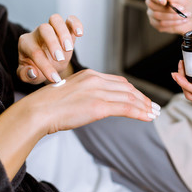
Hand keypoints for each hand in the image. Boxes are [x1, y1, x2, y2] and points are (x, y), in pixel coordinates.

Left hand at [17, 14, 82, 83]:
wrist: (47, 63)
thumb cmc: (35, 69)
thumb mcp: (26, 75)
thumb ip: (26, 75)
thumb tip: (32, 72)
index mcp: (25, 43)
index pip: (35, 52)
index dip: (45, 67)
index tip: (54, 79)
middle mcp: (38, 32)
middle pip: (44, 29)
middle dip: (53, 44)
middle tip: (60, 59)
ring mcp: (52, 28)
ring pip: (56, 19)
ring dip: (63, 33)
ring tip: (69, 48)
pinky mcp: (66, 28)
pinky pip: (70, 19)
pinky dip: (76, 24)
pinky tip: (79, 34)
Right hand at [20, 69, 159, 134]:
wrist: (38, 110)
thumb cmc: (49, 105)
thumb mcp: (70, 93)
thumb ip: (85, 95)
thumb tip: (95, 104)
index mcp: (89, 75)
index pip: (118, 81)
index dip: (132, 90)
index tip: (140, 98)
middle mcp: (95, 79)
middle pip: (127, 88)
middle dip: (142, 97)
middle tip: (153, 106)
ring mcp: (97, 92)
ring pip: (129, 97)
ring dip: (144, 105)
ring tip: (154, 112)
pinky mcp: (98, 106)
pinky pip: (125, 108)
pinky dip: (140, 112)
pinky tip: (148, 116)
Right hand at [145, 0, 191, 34]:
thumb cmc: (186, 4)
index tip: (164, 2)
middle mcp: (151, 2)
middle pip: (153, 5)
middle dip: (170, 8)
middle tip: (183, 9)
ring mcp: (152, 14)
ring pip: (158, 16)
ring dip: (174, 16)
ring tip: (186, 15)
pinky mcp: (156, 24)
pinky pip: (162, 24)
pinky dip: (174, 22)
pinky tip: (182, 20)